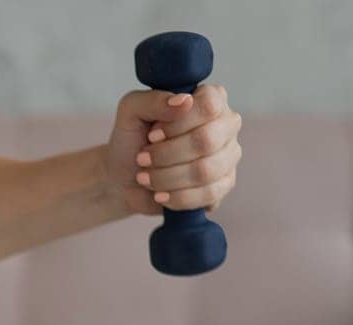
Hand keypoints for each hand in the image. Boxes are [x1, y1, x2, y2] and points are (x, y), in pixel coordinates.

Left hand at [105, 85, 241, 216]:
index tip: (152, 135)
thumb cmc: (132, 140)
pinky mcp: (224, 185)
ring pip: (206, 171)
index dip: (177, 124)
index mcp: (211, 98)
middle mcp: (226, 124)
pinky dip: (177, 197)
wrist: (124, 179)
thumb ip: (154, 100)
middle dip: (166, 154)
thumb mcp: (131, 111)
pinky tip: (161, 195)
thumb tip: (185, 101)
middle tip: (143, 159)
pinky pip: (209, 194)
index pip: (209, 106)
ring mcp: (229, 155)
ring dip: (167, 177)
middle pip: (207, 140)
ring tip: (146, 177)